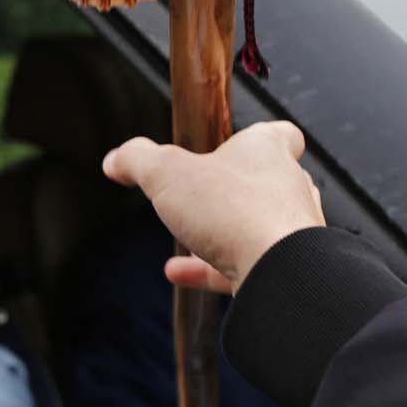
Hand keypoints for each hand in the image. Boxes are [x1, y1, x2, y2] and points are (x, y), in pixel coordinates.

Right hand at [102, 121, 324, 294]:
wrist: (277, 271)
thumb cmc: (233, 211)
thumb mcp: (166, 173)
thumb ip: (138, 160)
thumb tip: (115, 158)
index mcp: (268, 152)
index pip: (279, 133)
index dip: (256, 136)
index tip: (229, 143)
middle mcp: (288, 188)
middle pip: (263, 181)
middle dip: (227, 190)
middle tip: (196, 195)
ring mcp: (291, 231)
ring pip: (254, 226)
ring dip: (218, 232)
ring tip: (183, 238)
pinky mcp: (284, 267)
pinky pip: (245, 265)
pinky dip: (211, 269)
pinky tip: (178, 273)